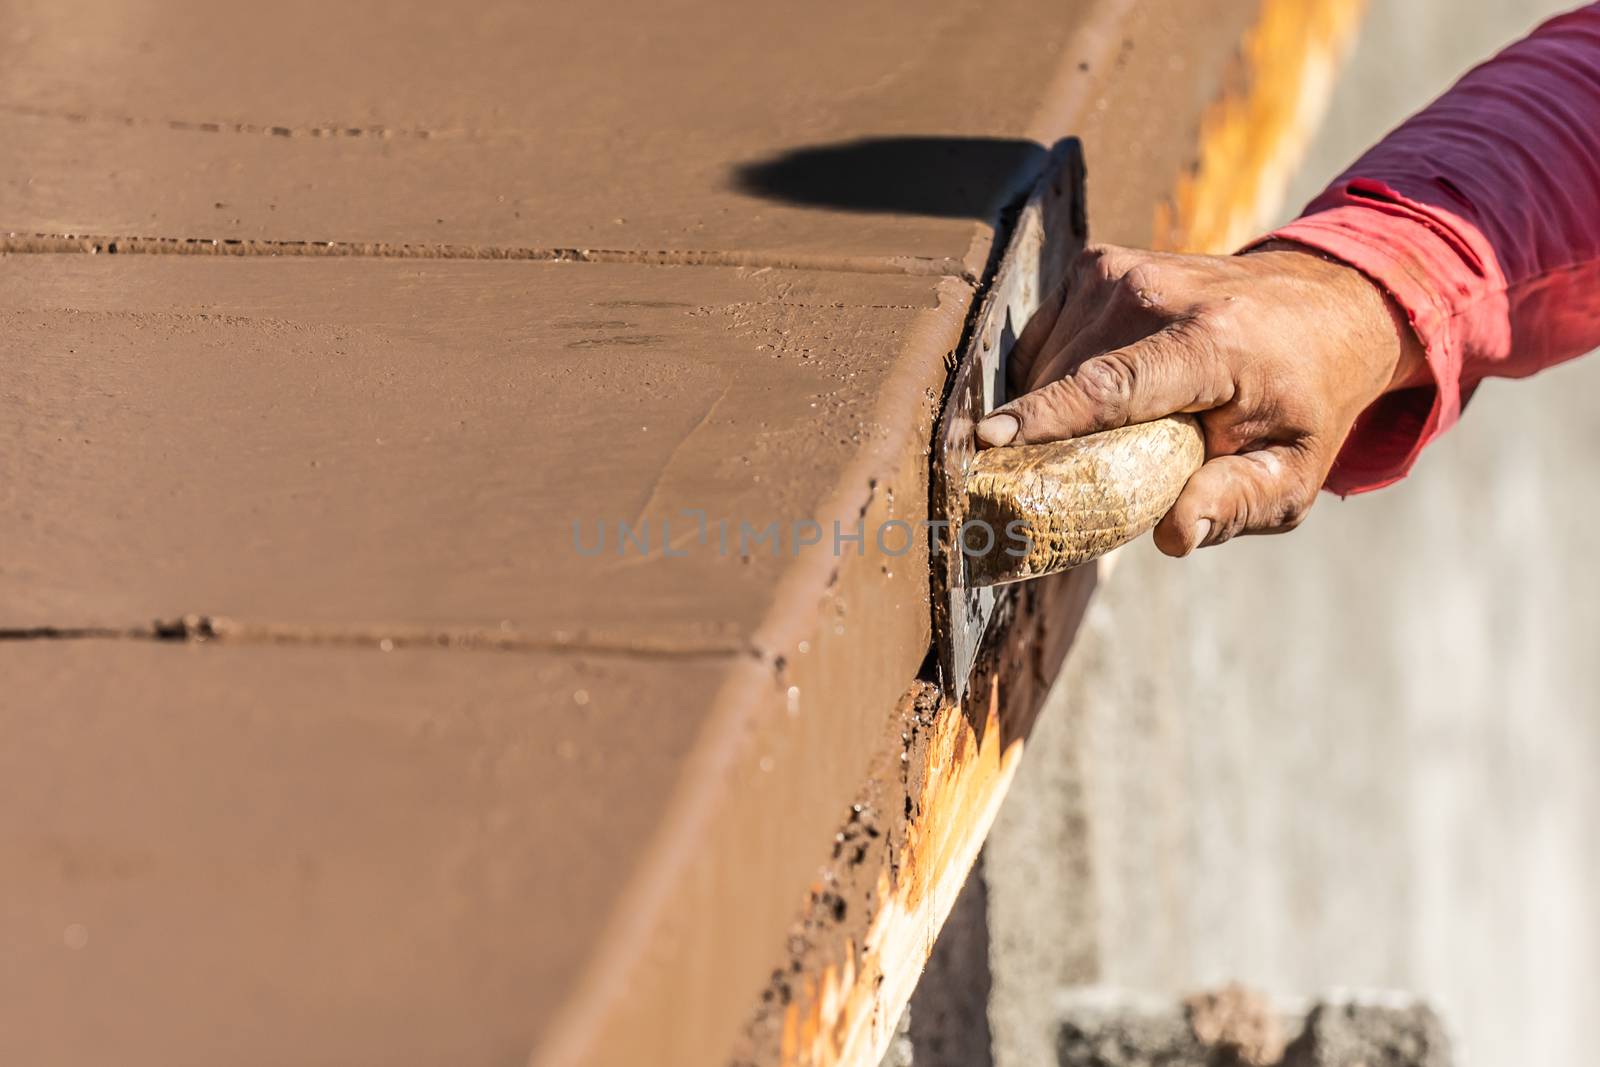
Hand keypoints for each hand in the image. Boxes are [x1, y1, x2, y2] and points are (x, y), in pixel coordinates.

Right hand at [975, 242, 1426, 555]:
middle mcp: (1158, 293)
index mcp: (1212, 342)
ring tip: (1109, 427)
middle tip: (1091, 476)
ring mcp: (1120, 270)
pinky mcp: (1097, 264)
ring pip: (1043, 361)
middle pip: (1067, 381)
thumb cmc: (1301, 404)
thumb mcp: (1293, 472)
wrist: (1319, 306)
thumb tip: (1172, 535)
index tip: (989, 441)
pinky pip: (1041, 338)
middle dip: (1060, 439)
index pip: (1113, 385)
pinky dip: (1051, 375)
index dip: (1047, 416)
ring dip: (1054, 407)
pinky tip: (1093, 392)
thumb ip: (1238, 504)